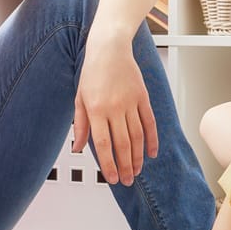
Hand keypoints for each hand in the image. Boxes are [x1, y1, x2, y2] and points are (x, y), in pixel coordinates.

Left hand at [72, 32, 157, 184]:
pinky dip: (152, 139)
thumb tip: (78, 148)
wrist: (110, 48)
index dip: (108, 164)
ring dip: (137, 157)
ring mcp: (130, 102)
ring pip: (137, 136)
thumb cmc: (92, 73)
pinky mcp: (142, 97)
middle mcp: (114, 108)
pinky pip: (149, 122)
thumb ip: (81, 125)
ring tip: (136, 171)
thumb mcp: (79, 98)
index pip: (103, 144)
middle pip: (122, 144)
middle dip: (125, 166)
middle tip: (127, 181)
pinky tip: (151, 153)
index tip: (112, 179)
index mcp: (95, 109)